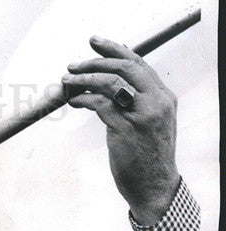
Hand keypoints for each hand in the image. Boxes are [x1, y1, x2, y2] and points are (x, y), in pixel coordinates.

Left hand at [62, 36, 179, 224]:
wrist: (155, 188)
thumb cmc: (149, 157)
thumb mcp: (151, 124)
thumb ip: (138, 104)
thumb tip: (110, 87)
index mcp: (164, 97)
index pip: (138, 64)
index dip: (115, 50)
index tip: (94, 43)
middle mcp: (156, 102)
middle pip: (124, 68)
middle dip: (95, 62)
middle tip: (73, 65)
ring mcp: (141, 115)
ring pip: (110, 83)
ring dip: (83, 80)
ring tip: (66, 81)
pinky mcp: (124, 130)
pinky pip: (99, 105)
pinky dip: (83, 99)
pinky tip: (74, 101)